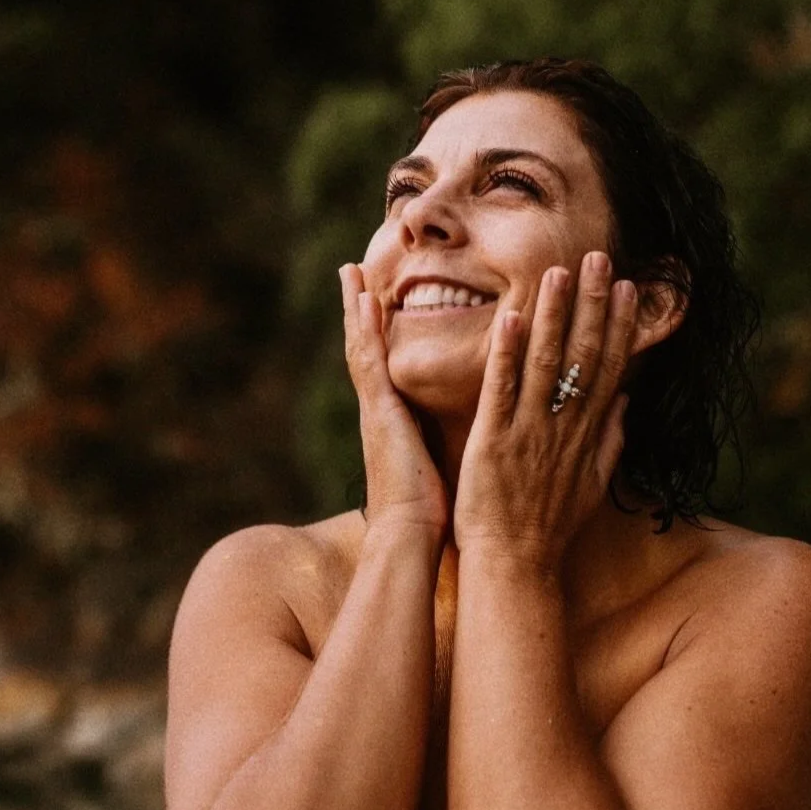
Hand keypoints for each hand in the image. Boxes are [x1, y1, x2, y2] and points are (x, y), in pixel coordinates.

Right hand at [339, 264, 448, 548]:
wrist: (411, 538)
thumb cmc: (430, 512)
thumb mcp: (436, 464)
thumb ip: (440, 441)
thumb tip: (459, 434)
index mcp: (393, 420)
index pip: (382, 365)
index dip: (376, 331)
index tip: (373, 299)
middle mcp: (378, 410)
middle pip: (364, 348)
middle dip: (358, 310)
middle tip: (352, 271)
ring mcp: (375, 410)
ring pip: (362, 348)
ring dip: (354, 309)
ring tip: (350, 271)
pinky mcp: (380, 415)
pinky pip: (370, 364)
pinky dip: (365, 333)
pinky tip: (365, 302)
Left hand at [452, 252, 637, 568]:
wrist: (516, 566)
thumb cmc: (549, 527)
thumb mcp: (593, 484)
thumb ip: (611, 441)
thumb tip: (627, 402)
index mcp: (586, 435)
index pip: (608, 369)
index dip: (620, 326)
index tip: (629, 288)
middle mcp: (563, 428)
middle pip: (583, 356)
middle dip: (593, 305)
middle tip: (599, 259)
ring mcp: (529, 433)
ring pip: (545, 365)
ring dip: (553, 316)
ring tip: (557, 274)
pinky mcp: (493, 442)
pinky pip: (502, 391)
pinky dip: (507, 354)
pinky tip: (510, 317)